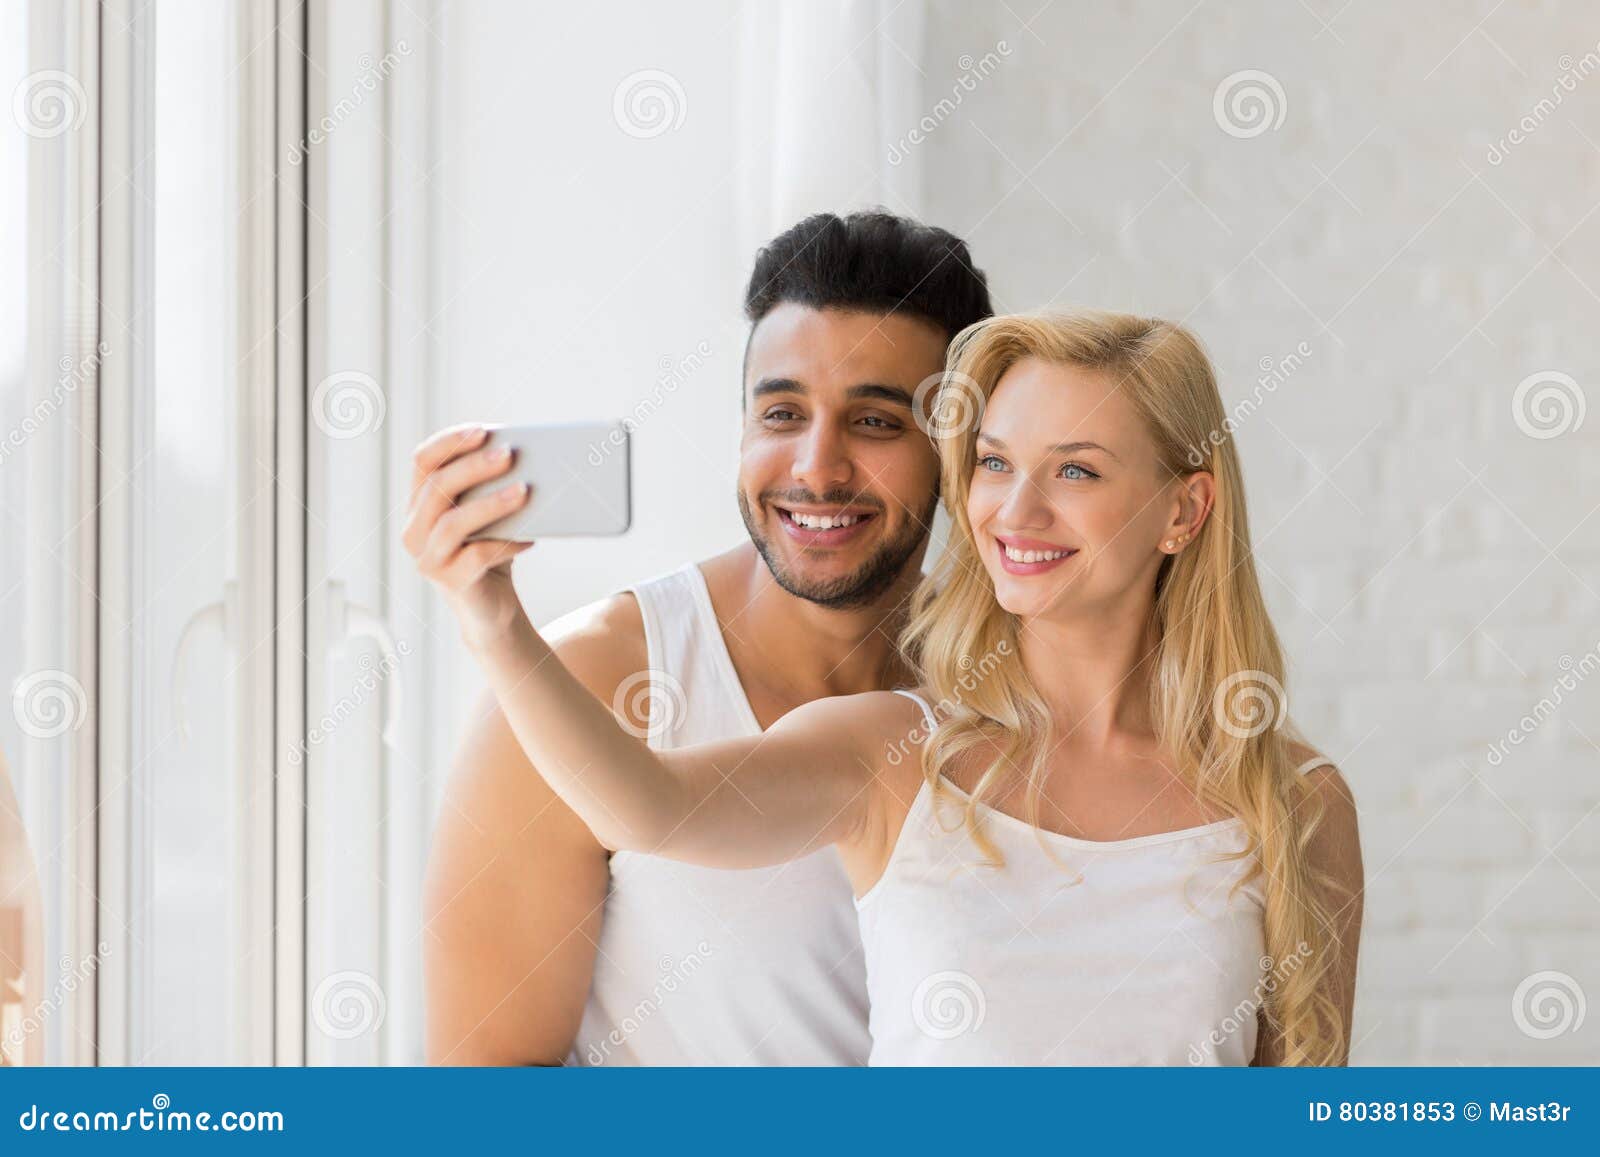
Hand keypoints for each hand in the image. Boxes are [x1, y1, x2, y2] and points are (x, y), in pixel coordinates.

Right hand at [404, 424, 534, 650]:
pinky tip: (530, 538)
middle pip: (438, 488)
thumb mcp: (488, 514)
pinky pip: (477, 557)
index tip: (482, 430)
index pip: (423, 462)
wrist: (492, 606)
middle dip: (474, 467)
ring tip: (524, 492)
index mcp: (420, 504)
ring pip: (453, 523)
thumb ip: (491, 487)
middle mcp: (414, 530)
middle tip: (509, 455)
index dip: (449, 442)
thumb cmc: (491, 550)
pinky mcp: (451, 583)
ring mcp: (428, 559)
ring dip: (491, 504)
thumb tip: (524, 456)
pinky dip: (506, 544)